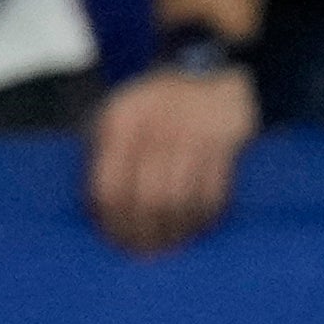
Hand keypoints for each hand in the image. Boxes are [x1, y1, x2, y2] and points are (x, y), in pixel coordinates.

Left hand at [84, 62, 254, 254]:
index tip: (117, 242)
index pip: (110, 187)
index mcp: (121, 124)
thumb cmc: (156, 101)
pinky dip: (204, 220)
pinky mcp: (224, 147)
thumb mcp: (118, 113)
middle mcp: (154, 132)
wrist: (207, 68)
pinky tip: (197, 229)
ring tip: (171, 247)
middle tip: (146, 255)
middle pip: (146, 201)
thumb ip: (106, 152)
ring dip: (176, 233)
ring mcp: (192, 139)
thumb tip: (99, 207)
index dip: (113, 222)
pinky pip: (212, 196)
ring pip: (180, 203)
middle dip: (145, 234)